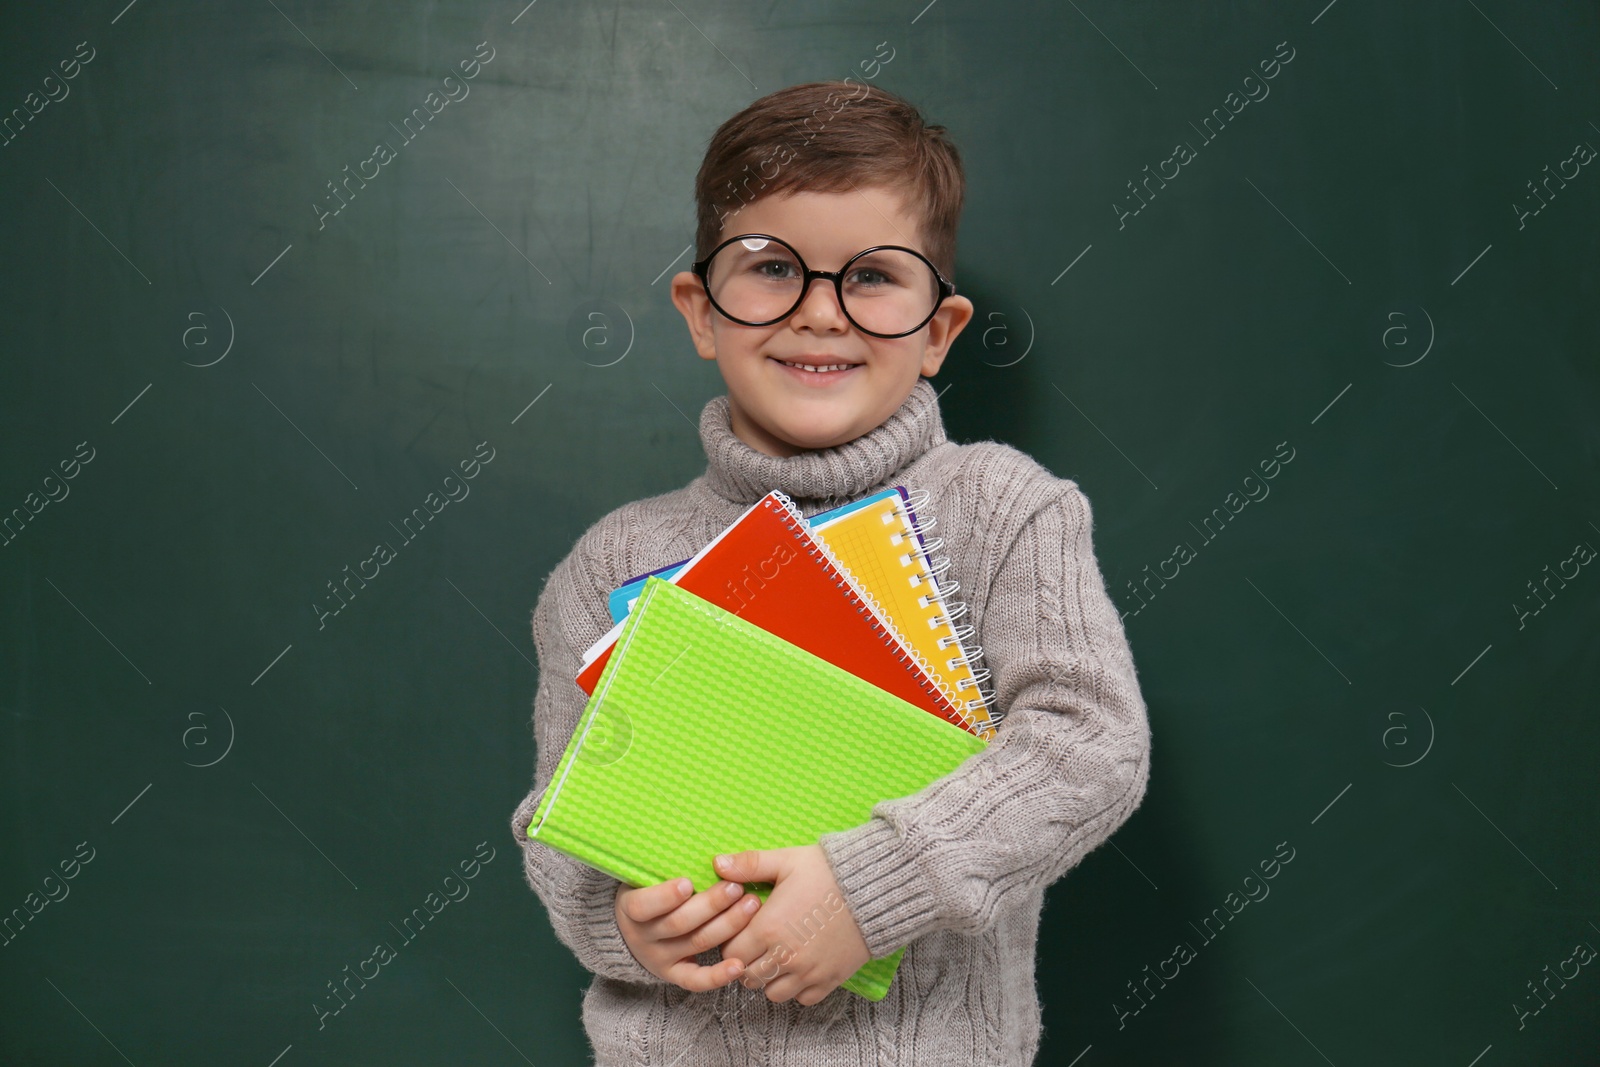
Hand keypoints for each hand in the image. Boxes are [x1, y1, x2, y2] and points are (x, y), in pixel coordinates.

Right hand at [614, 876, 762, 990]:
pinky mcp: (674, 974)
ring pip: (696, 943)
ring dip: (727, 925)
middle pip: (679, 923)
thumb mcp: (644, 878)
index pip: (643, 906)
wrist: (629, 931)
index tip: (688, 882)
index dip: (665, 896)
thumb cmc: (648, 892)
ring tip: (751, 905)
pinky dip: (718, 976)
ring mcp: (659, 958)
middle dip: (710, 905)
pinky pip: (696, 980)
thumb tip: (703, 851)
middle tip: (735, 887)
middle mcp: (643, 937)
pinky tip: (739, 964)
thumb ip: (664, 867)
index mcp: (630, 909)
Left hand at [714, 845, 871, 1005]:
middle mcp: (785, 957)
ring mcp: (808, 972)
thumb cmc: (827, 871)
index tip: (743, 932)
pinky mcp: (829, 980)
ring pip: (773, 994)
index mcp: (767, 928)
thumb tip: (717, 864)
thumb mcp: (786, 861)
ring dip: (771, 979)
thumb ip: (749, 864)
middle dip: (749, 963)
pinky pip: (802, 999)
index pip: (731, 954)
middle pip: (749, 977)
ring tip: (779, 957)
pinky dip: (798, 989)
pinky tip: (801, 967)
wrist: (874, 888)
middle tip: (758, 945)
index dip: (733, 943)